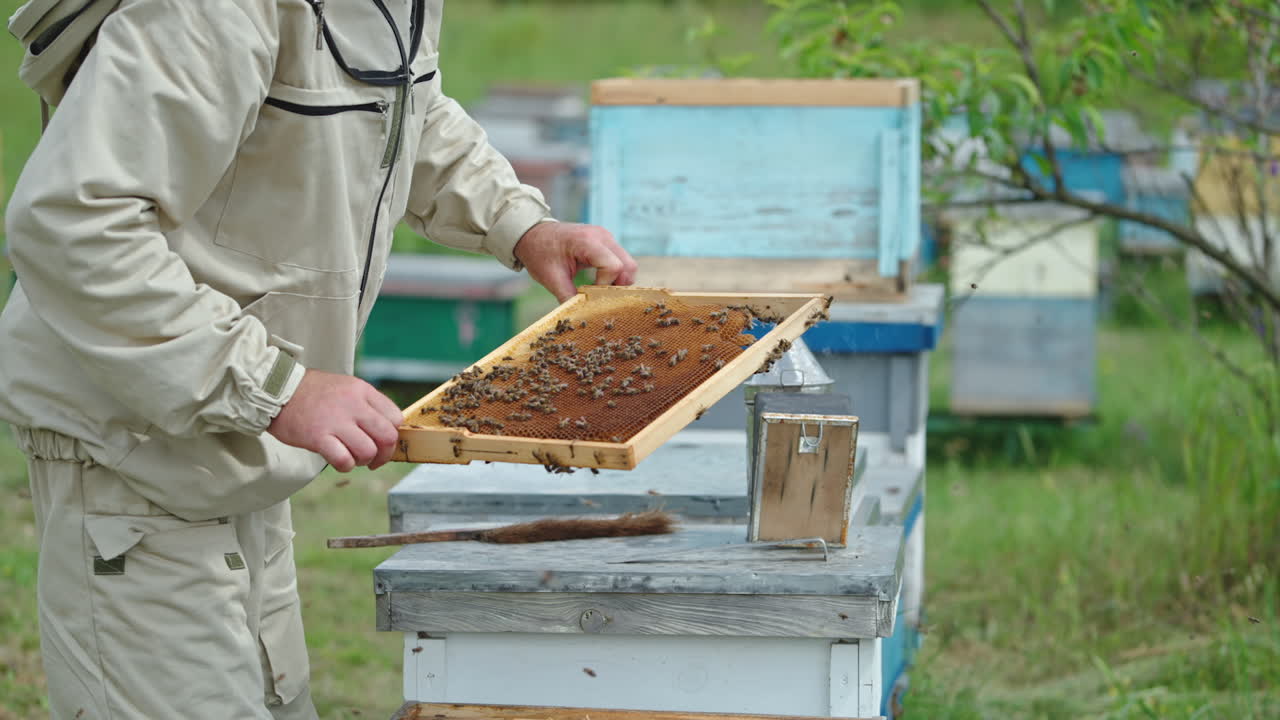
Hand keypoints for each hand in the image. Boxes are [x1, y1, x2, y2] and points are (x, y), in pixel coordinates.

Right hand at [267, 369, 402, 471]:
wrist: (278, 391)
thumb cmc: (313, 393)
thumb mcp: (346, 387)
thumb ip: (366, 404)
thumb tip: (387, 429)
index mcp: (362, 390)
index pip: (395, 418)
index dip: (392, 435)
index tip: (382, 442)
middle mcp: (353, 404)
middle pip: (387, 437)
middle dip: (385, 454)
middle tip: (374, 459)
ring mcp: (336, 421)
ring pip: (368, 451)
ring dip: (363, 461)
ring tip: (352, 457)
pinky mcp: (318, 436)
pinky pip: (344, 460)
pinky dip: (346, 465)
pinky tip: (339, 460)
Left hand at [513, 221, 637, 301]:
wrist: (532, 234)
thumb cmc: (539, 252)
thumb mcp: (551, 279)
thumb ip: (569, 298)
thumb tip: (582, 317)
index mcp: (587, 241)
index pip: (614, 267)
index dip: (606, 285)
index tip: (589, 293)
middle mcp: (602, 236)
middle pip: (628, 265)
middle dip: (618, 285)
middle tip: (600, 296)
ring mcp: (606, 237)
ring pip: (628, 264)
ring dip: (617, 281)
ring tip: (598, 290)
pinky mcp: (606, 242)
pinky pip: (620, 260)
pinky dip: (614, 274)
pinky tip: (598, 282)